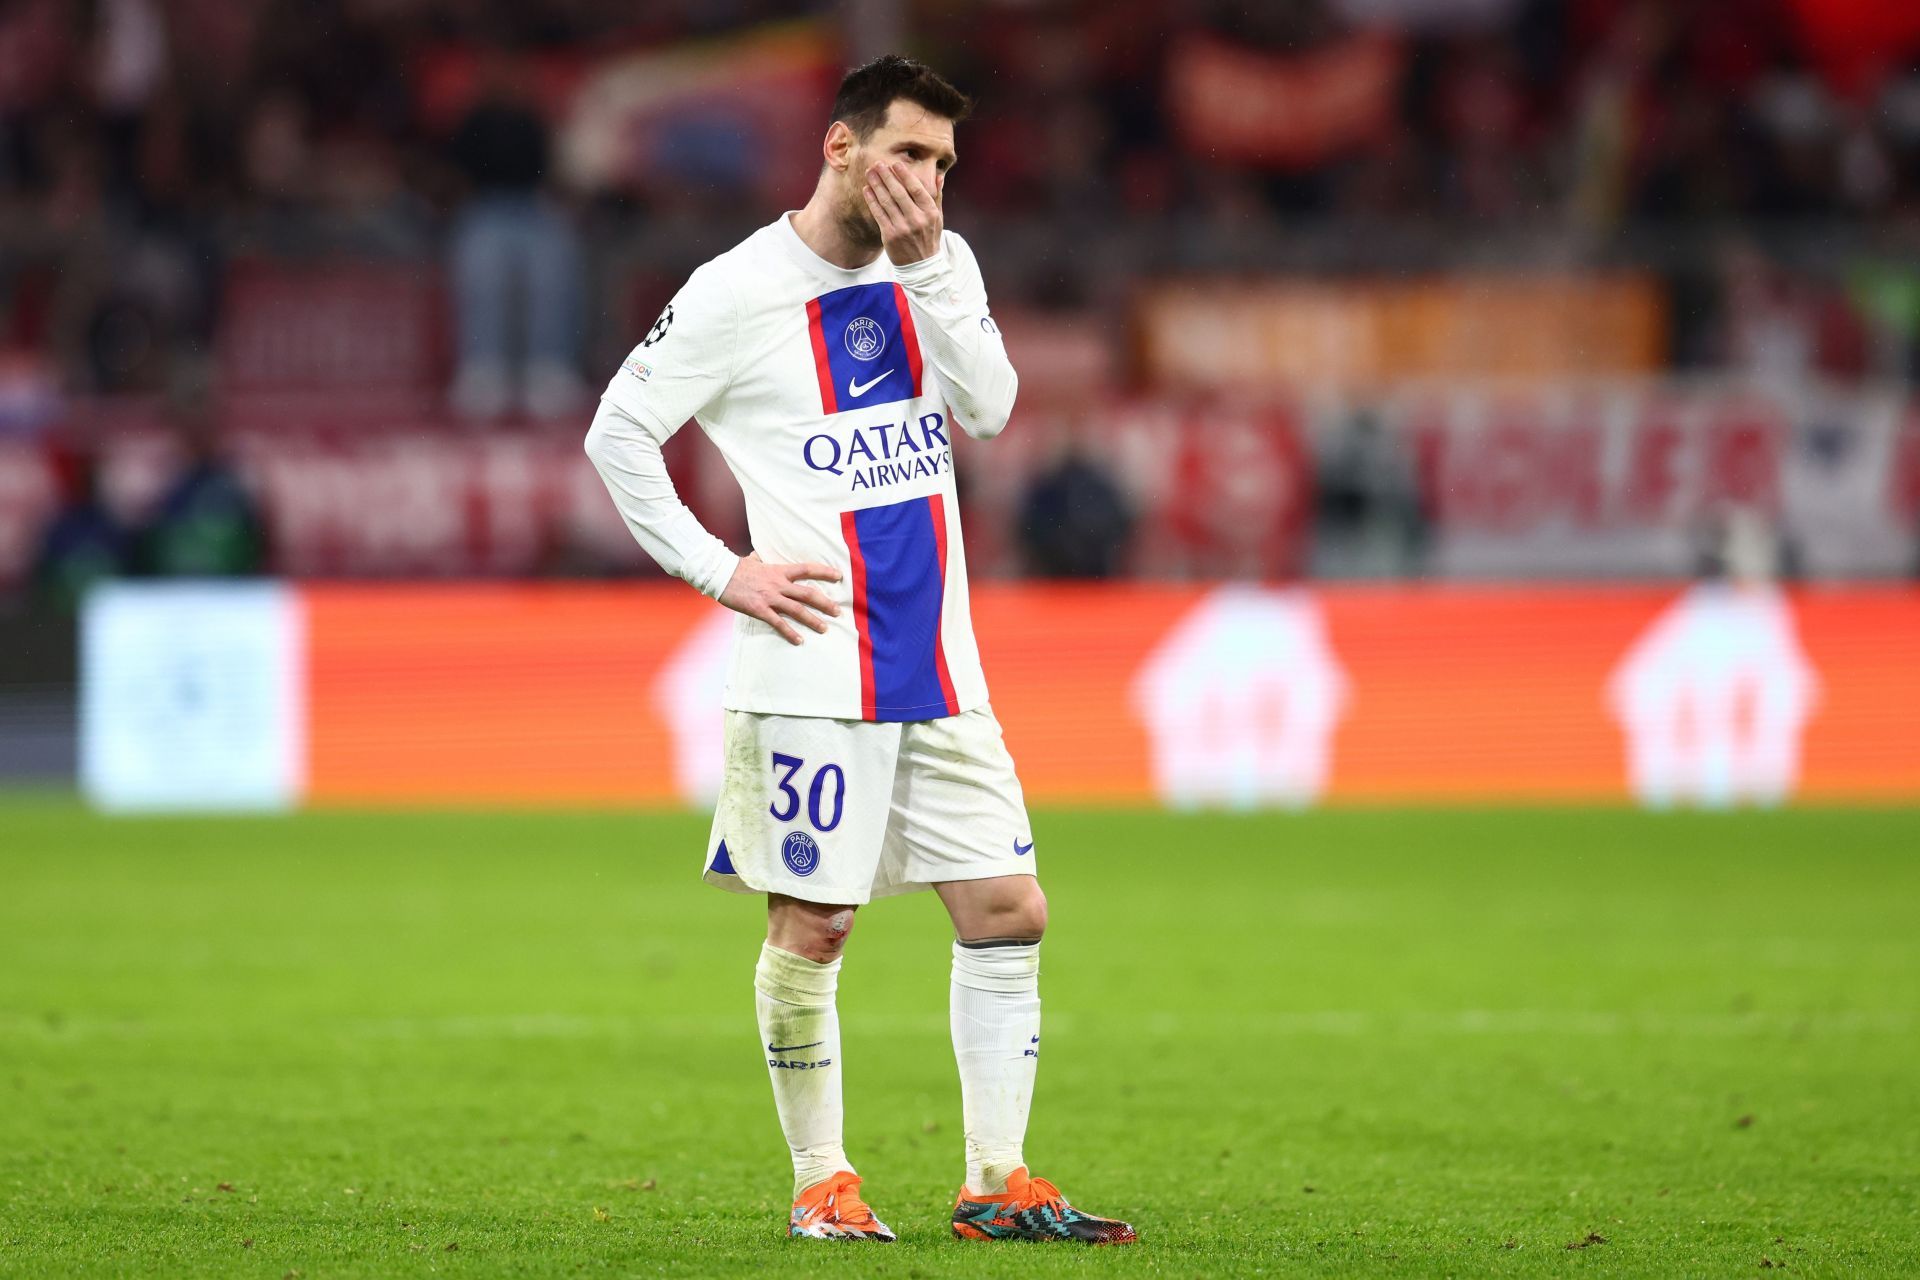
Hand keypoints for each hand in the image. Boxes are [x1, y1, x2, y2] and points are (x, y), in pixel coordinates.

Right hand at [719, 553, 841, 645]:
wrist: (720, 574)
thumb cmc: (736, 567)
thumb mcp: (753, 561)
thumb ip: (761, 561)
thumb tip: (758, 556)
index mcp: (779, 571)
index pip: (807, 569)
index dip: (825, 572)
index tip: (839, 576)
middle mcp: (779, 584)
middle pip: (808, 593)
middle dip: (825, 603)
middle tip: (838, 611)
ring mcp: (770, 597)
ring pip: (797, 610)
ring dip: (813, 620)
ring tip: (825, 628)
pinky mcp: (760, 609)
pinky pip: (778, 623)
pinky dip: (789, 632)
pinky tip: (799, 640)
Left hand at [864, 161, 942, 265]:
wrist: (921, 266)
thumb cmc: (929, 238)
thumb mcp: (938, 218)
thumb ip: (937, 196)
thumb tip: (938, 176)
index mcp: (930, 212)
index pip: (916, 189)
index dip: (904, 175)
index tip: (895, 164)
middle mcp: (917, 219)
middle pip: (899, 193)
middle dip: (886, 176)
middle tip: (877, 164)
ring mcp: (902, 228)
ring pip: (887, 201)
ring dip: (876, 185)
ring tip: (869, 173)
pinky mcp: (890, 235)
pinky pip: (879, 214)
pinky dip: (872, 200)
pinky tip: (867, 190)